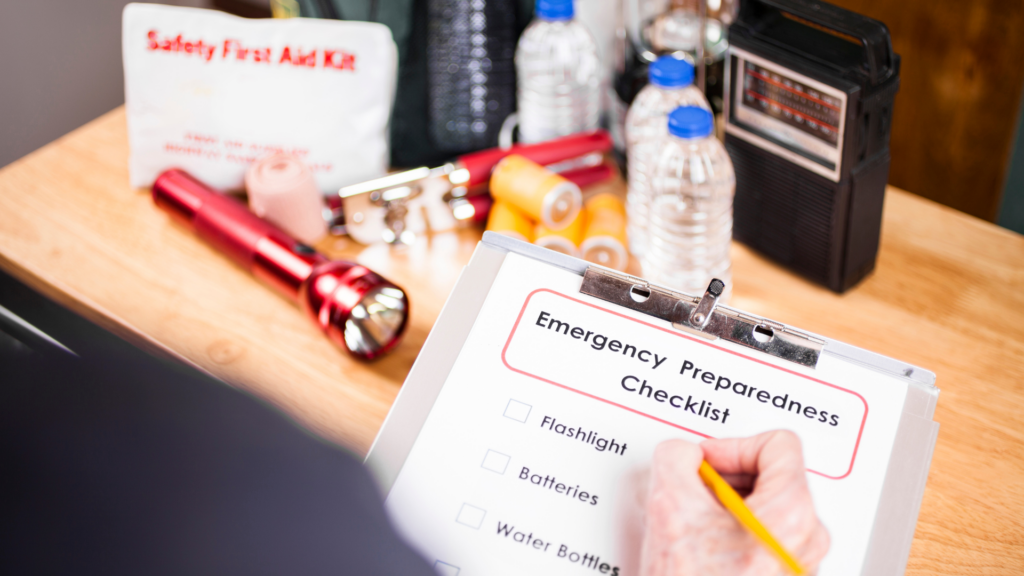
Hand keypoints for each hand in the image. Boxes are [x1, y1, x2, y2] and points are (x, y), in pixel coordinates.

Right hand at [638, 431, 829, 575]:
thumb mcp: (668, 505)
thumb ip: (677, 457)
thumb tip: (683, 455)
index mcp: (791, 513)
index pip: (778, 445)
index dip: (732, 446)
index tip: (706, 462)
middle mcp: (807, 540)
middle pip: (774, 477)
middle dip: (728, 481)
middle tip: (696, 494)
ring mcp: (799, 565)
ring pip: (768, 510)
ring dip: (728, 510)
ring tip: (697, 528)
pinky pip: (766, 539)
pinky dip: (735, 536)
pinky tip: (705, 552)